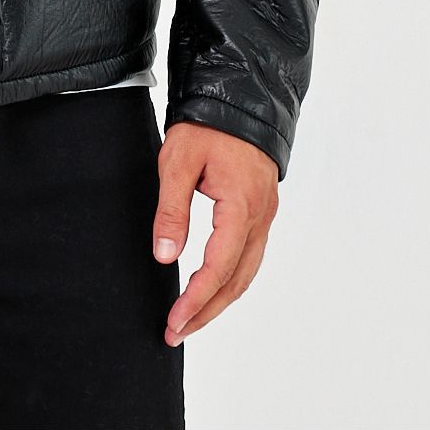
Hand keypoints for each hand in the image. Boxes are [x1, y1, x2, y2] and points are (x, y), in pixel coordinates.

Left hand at [152, 121, 278, 344]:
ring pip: (247, 272)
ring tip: (189, 320)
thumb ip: (171, 210)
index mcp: (241, 207)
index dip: (196, 299)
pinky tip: (211, 288)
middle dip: (207, 311)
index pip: (219, 267)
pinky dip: (231, 280)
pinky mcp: (261, 210)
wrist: (238, 97)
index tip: (174, 321)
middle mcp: (260, 217)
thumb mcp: (178, 161)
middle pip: (237, 280)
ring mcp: (265, 215)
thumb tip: (164, 257)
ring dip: (219, 299)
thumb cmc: (207, 126)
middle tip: (176, 332)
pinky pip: (250, 256)